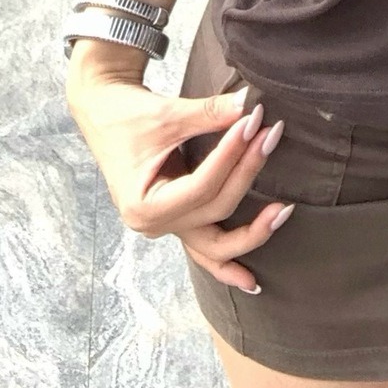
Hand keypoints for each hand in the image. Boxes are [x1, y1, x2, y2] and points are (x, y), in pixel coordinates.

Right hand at [66, 58, 292, 292]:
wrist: (103, 111)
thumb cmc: (126, 114)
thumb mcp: (166, 114)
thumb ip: (208, 113)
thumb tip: (250, 105)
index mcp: (143, 205)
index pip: (202, 185)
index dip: (232, 154)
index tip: (255, 120)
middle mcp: (154, 226)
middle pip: (215, 210)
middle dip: (248, 174)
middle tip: (272, 136)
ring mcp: (166, 228)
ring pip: (214, 244)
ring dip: (252, 232)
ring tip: (284, 213)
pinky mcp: (177, 221)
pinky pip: (205, 249)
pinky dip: (227, 264)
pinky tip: (251, 282)